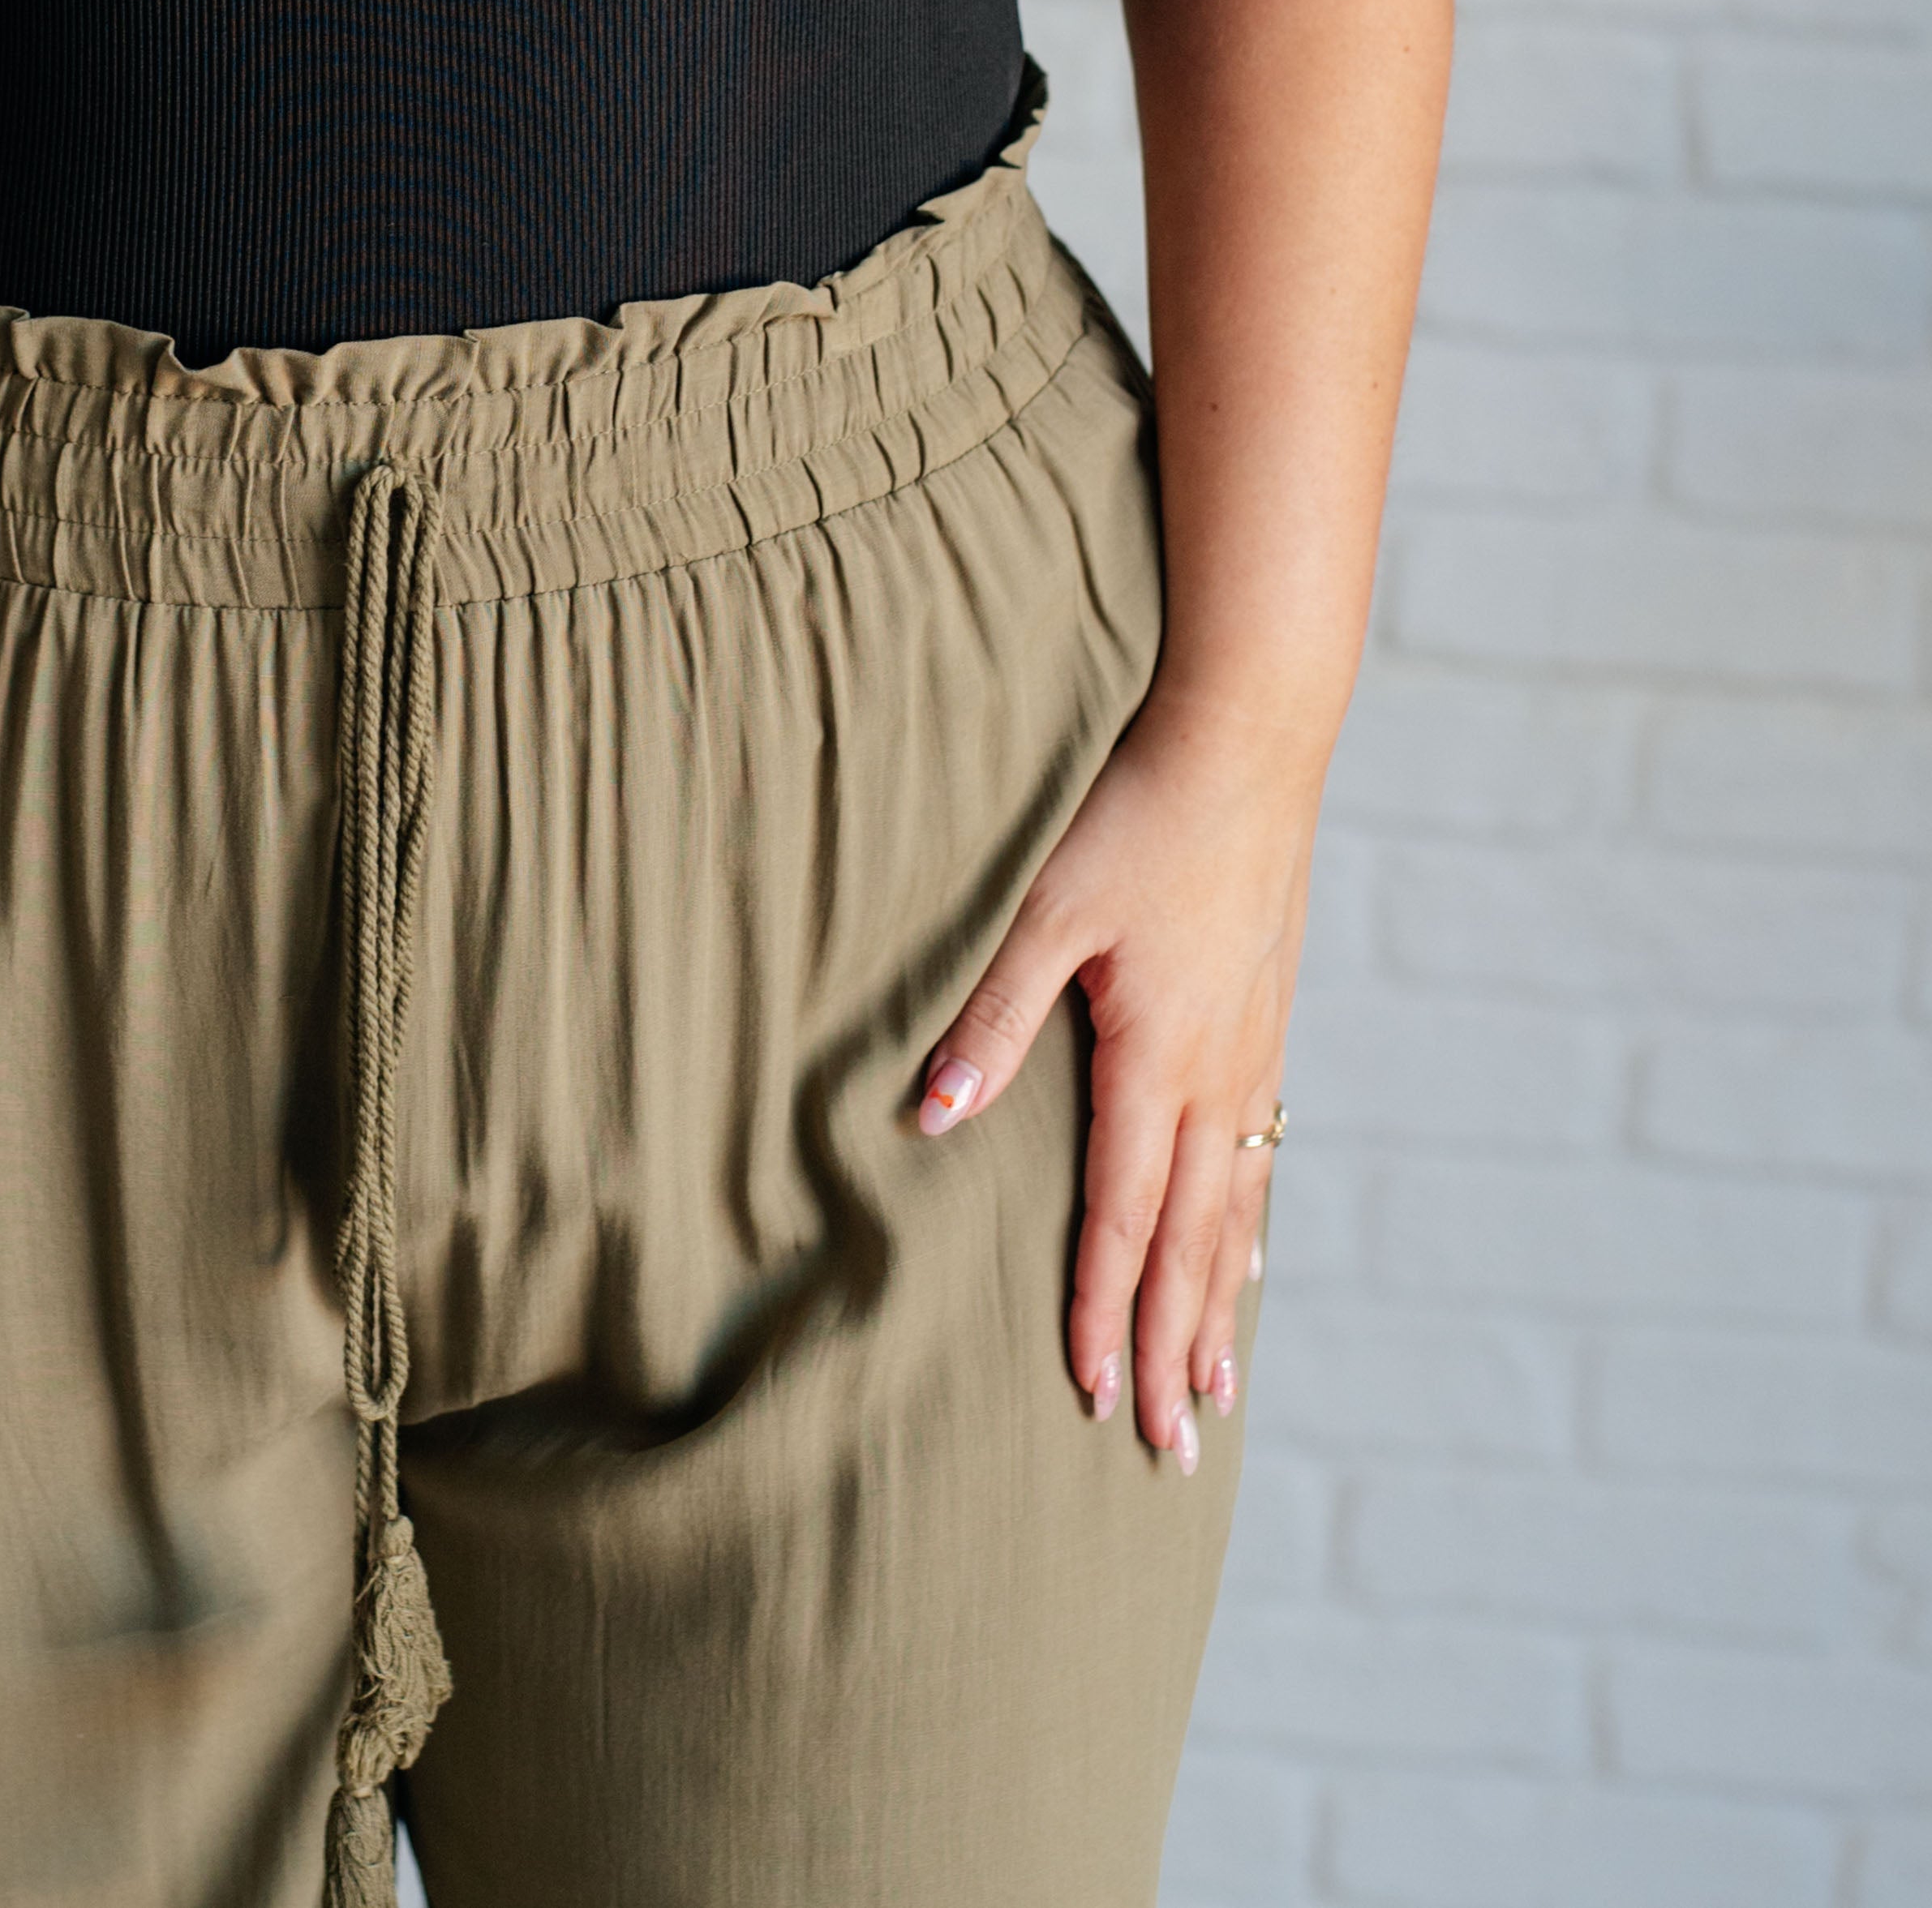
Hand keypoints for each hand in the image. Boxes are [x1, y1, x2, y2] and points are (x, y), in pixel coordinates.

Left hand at [910, 703, 1309, 1464]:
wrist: (1251, 746)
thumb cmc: (1137, 818)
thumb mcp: (1049, 912)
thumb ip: (991, 1019)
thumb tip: (929, 1117)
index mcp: (1153, 1060)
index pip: (1122, 1218)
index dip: (1101, 1311)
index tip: (1092, 1397)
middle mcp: (1215, 1077)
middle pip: (1191, 1244)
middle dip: (1174, 1350)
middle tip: (1174, 1451)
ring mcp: (1253, 1054)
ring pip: (1235, 1213)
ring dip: (1221, 1309)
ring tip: (1216, 1393)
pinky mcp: (1268, 1023)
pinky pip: (1259, 1157)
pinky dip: (1248, 1228)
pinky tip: (1245, 1262)